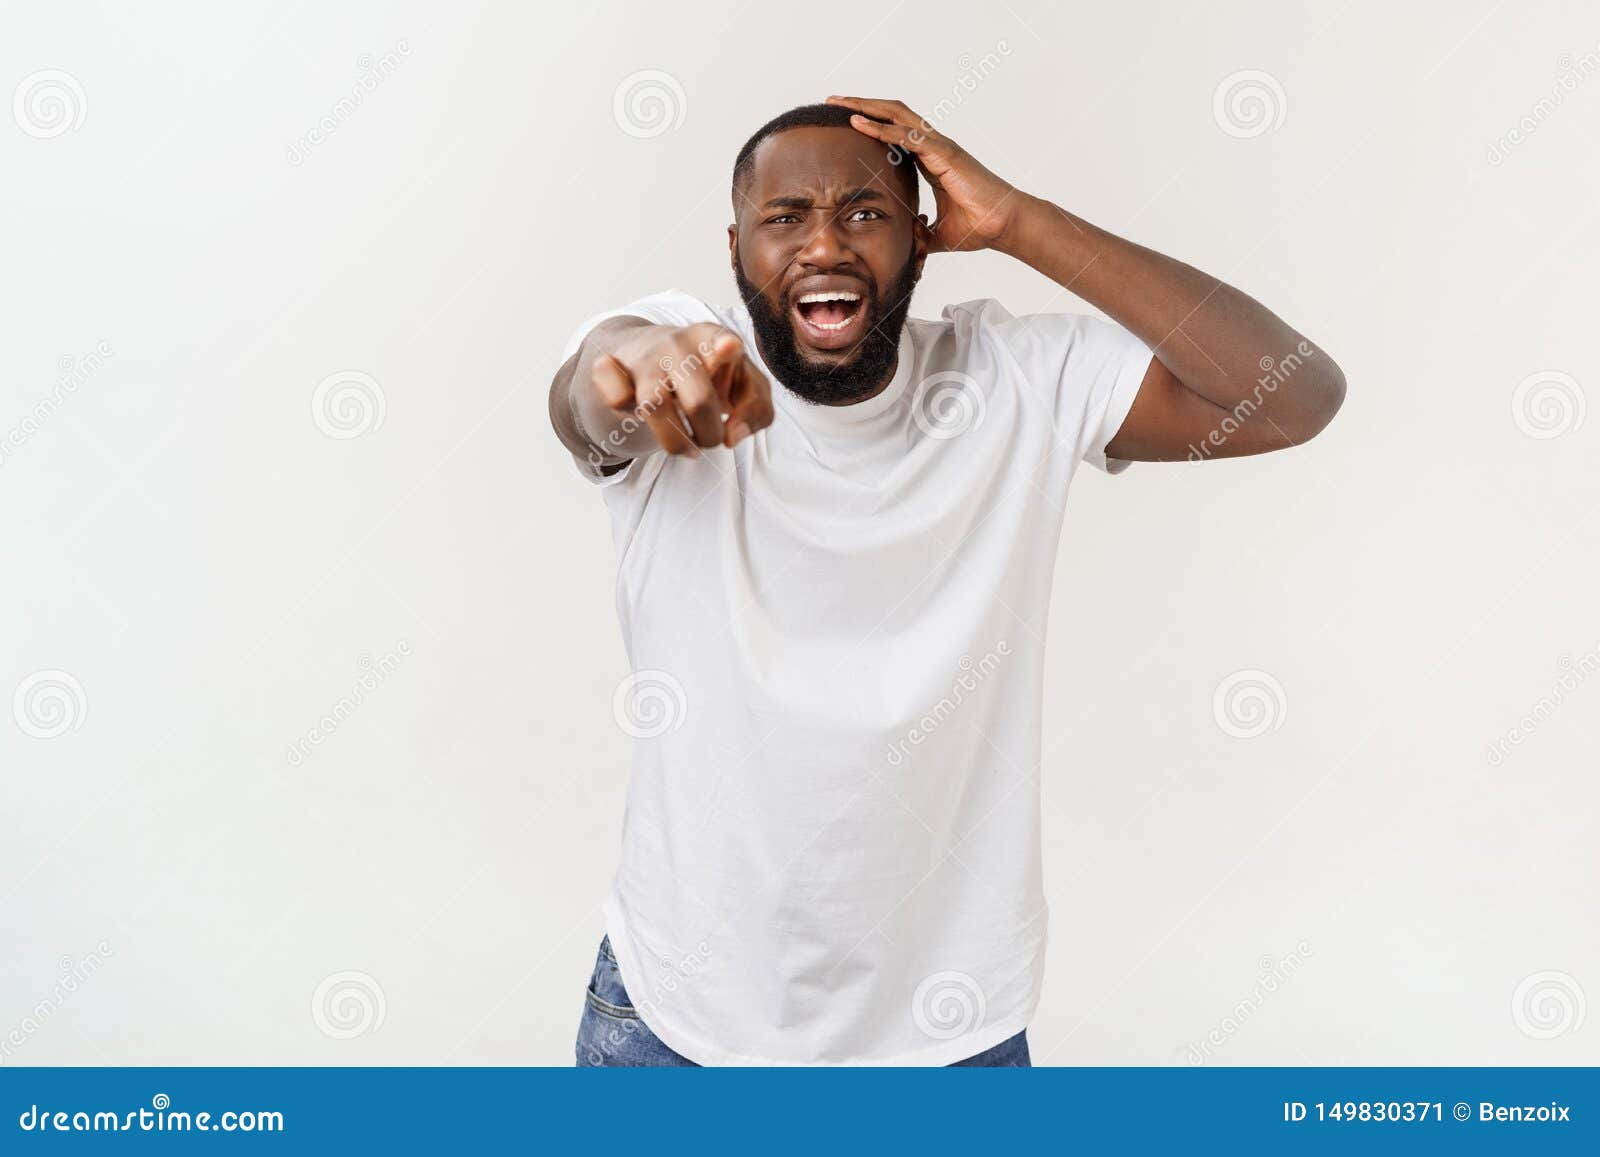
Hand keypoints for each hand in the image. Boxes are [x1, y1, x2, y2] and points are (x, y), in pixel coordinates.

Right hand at [589, 323, 773, 455]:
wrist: (652, 353)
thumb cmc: (712, 375)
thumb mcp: (746, 387)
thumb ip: (757, 412)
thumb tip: (732, 437)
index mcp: (714, 339)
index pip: (722, 340)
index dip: (726, 347)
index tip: (730, 348)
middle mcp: (677, 344)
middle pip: (698, 400)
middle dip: (710, 435)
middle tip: (711, 439)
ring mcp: (643, 356)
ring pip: (654, 407)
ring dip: (677, 442)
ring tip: (689, 447)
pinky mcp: (610, 368)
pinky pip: (616, 400)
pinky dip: (626, 416)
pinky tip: (638, 414)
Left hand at [826, 95, 1020, 252]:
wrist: (1002, 226)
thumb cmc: (979, 227)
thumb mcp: (938, 234)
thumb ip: (920, 234)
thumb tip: (907, 245)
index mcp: (931, 161)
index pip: (895, 133)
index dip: (871, 125)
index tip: (845, 123)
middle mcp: (933, 147)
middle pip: (892, 115)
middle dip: (862, 106)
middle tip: (834, 103)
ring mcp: (939, 146)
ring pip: (897, 116)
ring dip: (867, 108)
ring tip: (840, 104)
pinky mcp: (943, 153)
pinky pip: (907, 134)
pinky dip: (882, 128)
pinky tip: (859, 124)